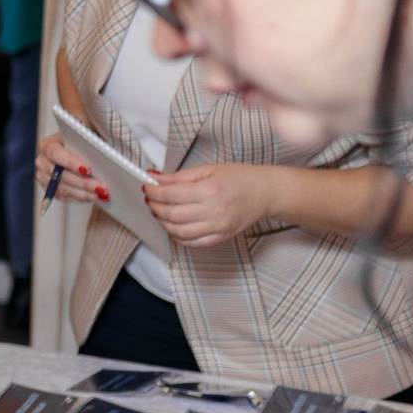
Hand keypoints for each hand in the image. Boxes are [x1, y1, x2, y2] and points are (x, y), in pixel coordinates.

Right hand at [36, 133, 106, 203]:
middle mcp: (42, 162)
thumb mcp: (86, 135)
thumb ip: (89, 142)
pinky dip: (80, 198)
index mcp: (48, 146)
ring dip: (84, 193)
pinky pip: (64, 197)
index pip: (55, 154)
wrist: (79, 147)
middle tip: (101, 187)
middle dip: (83, 183)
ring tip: (101, 194)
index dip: (71, 163)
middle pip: (60, 175)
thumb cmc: (84, 140)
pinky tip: (93, 197)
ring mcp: (44, 177)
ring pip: (62, 189)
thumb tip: (101, 154)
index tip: (88, 170)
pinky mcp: (50, 189)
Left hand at [145, 161, 273, 247]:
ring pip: (179, 232)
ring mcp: (218, 227)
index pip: (171, 195)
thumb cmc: (239, 178)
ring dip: (163, 223)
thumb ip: (179, 176)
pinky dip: (178, 237)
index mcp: (209, 190)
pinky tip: (173, 227)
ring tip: (159, 212)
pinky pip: (193, 243)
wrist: (265, 193)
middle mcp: (214, 211)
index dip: (153, 192)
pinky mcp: (222, 237)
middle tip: (151, 200)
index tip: (147, 187)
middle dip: (155, 207)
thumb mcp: (208, 169)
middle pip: (172, 215)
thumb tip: (155, 178)